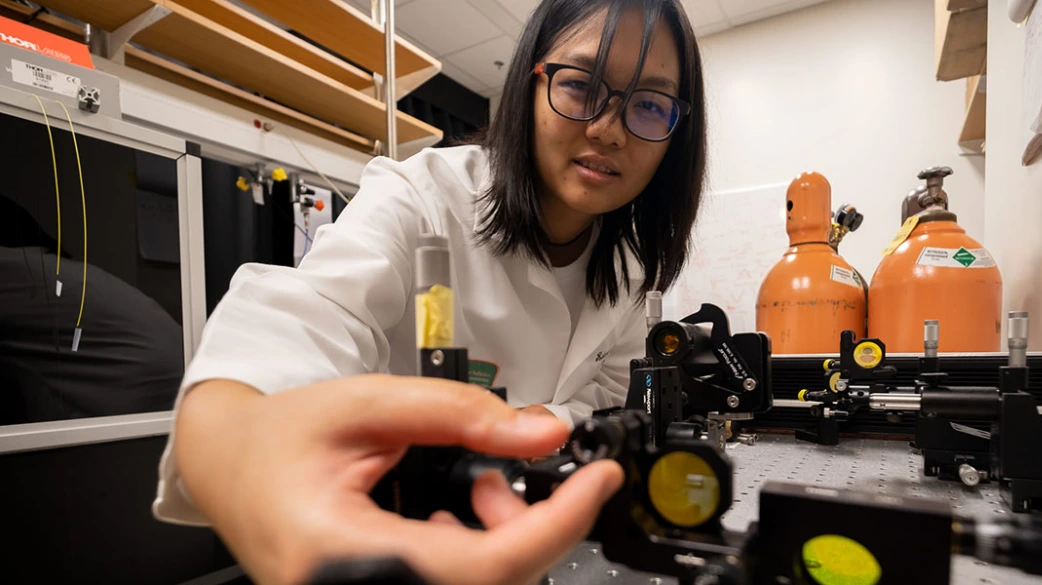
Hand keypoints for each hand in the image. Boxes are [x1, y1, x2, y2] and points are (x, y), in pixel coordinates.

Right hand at [175, 375, 623, 584]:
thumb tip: (540, 431)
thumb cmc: (278, 438)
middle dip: (530, 529)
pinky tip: (456, 513)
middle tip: (515, 472)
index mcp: (345, 551)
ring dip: (503, 540)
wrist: (230, 465)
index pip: (483, 564)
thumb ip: (458, 413)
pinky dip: (477, 551)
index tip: (599, 483)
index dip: (555, 526)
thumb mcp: (367, 404)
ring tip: (480, 486)